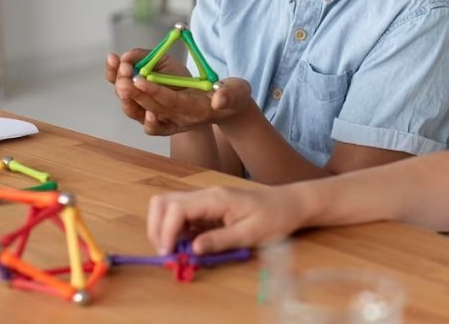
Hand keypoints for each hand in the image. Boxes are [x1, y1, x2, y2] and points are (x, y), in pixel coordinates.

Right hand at [107, 49, 190, 127]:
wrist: (207, 96)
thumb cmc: (180, 79)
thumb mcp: (164, 61)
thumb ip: (143, 56)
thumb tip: (126, 57)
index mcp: (135, 85)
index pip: (116, 79)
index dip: (112, 70)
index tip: (114, 58)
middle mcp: (139, 102)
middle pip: (123, 96)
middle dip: (122, 83)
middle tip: (125, 71)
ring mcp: (150, 116)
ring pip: (135, 112)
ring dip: (133, 98)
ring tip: (132, 85)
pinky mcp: (166, 127)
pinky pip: (154, 129)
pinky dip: (150, 122)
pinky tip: (150, 113)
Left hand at [123, 75, 253, 135]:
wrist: (229, 109)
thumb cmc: (234, 96)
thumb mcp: (239, 91)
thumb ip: (231, 94)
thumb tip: (219, 99)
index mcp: (196, 110)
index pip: (172, 101)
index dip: (155, 91)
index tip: (139, 79)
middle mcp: (179, 118)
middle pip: (152, 107)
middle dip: (134, 93)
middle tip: (121, 75)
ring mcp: (170, 120)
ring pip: (143, 113)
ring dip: (128, 98)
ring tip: (118, 77)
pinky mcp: (165, 119)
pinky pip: (144, 119)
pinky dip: (133, 107)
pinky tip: (123, 85)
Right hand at [147, 185, 303, 254]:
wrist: (290, 204)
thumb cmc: (275, 218)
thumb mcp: (250, 234)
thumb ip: (220, 241)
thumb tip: (191, 249)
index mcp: (216, 198)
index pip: (176, 208)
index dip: (166, 231)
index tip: (169, 253)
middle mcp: (206, 194)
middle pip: (164, 202)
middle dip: (157, 228)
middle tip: (167, 252)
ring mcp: (206, 198)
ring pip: (169, 205)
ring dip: (164, 228)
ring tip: (176, 250)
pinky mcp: (208, 205)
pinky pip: (182, 213)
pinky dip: (176, 228)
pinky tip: (188, 243)